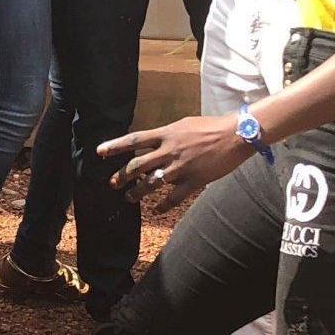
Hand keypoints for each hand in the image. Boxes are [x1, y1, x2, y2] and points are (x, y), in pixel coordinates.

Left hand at [100, 115, 250, 211]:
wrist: (235, 135)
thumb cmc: (210, 126)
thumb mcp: (183, 124)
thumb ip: (166, 134)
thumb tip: (151, 142)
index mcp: (166, 134)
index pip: (134, 140)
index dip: (114, 146)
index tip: (100, 152)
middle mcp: (169, 151)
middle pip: (137, 165)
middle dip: (121, 176)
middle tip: (112, 183)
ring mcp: (180, 167)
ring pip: (151, 184)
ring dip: (136, 193)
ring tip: (129, 198)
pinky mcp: (193, 181)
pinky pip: (173, 198)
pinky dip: (163, 205)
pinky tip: (156, 210)